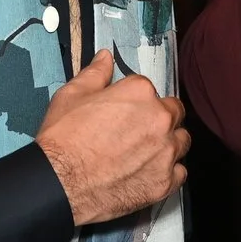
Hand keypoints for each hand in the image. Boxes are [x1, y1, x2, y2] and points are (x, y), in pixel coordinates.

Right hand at [37, 50, 189, 225]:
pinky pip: (179, 173)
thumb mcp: (72, 95)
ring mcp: (165, 152)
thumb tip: (105, 58)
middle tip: (135, 132)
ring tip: (143, 153)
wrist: (60, 184)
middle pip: (173, 113)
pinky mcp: (165, 182)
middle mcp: (160, 119)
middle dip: (159, 119)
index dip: (135, 101)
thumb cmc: (64, 140)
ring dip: (167, 144)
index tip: (123, 112)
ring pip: (180, 142)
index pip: (149, 89)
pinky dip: (167, 173)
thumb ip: (95, 73)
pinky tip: (147, 173)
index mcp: (140, 93)